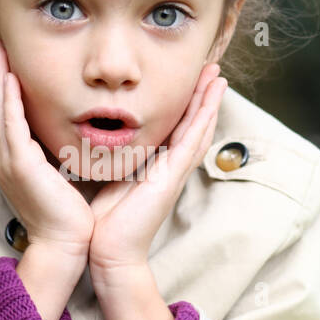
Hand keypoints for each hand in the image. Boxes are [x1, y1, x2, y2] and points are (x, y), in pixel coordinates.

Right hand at [0, 38, 93, 261]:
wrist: (65, 244)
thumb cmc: (69, 216)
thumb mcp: (60, 178)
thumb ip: (58, 156)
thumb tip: (69, 137)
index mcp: (15, 160)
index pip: (7, 114)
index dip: (4, 85)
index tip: (8, 59)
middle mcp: (6, 157)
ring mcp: (9, 160)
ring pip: (0, 108)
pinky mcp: (19, 163)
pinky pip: (11, 122)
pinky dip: (9, 98)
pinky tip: (9, 76)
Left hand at [87, 62, 225, 278]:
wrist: (109, 250)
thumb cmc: (106, 221)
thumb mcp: (111, 178)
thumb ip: (116, 160)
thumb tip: (101, 138)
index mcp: (157, 167)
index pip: (176, 128)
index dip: (185, 104)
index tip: (188, 79)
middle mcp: (171, 167)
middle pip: (193, 125)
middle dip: (202, 96)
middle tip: (211, 68)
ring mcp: (175, 172)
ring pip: (199, 129)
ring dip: (209, 101)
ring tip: (217, 75)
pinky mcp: (173, 176)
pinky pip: (192, 141)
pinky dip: (204, 118)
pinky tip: (212, 99)